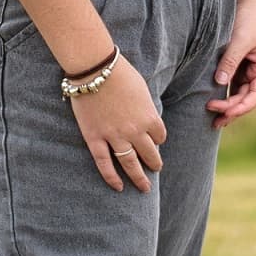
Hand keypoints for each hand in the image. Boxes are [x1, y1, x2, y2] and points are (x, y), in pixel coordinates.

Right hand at [68, 56, 165, 192]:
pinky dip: (112, 178)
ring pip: (130, 164)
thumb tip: (147, 118)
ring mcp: (114, 137)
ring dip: (138, 177)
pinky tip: (118, 187)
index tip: (155, 140)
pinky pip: (105, 164)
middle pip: (149, 154)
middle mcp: (135, 131)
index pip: (160, 136)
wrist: (95, 69)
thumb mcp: (141, 88)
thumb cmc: (120, 72)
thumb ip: (146, 107)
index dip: (158, 139)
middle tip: (156, 169)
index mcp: (149, 117)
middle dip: (154, 163)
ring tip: (144, 187)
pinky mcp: (95, 139)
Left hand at [206, 0, 255, 127]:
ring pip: (236, 93)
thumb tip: (219, 83)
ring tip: (211, 117)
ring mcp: (247, 69)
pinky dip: (222, 92)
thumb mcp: (241, 39)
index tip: (223, 111)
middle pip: (245, 99)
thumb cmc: (251, 16)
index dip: (240, 107)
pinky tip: (211, 99)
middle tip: (212, 119)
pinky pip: (229, 82)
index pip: (254, 97)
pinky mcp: (236, 63)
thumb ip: (230, 61)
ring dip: (226, 105)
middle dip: (231, 110)